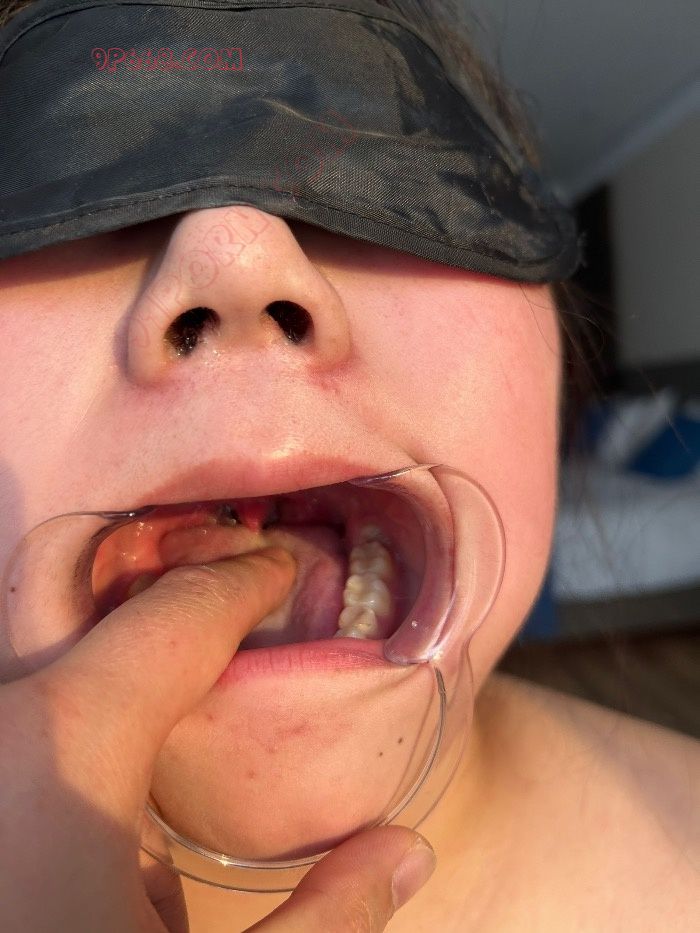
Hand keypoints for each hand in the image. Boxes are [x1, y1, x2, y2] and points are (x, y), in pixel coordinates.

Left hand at [0, 547, 434, 931]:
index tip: (279, 561)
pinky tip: (78, 842)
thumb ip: (327, 920)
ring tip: (150, 768)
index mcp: (64, 747)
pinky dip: (52, 746)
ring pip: (39, 681)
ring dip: (103, 692)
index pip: (178, 619)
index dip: (242, 580)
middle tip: (227, 612)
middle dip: (165, 613)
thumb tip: (408, 850)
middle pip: (92, 623)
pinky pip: (12, 736)